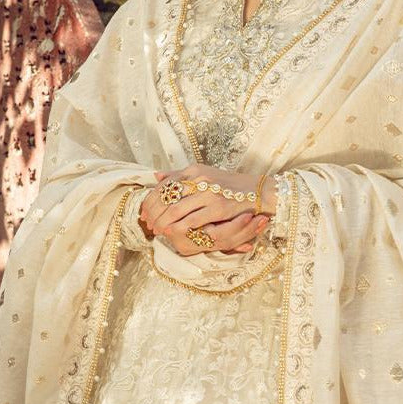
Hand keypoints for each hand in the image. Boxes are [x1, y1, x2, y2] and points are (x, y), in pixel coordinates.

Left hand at [139, 164, 273, 255]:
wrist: (257, 191)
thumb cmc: (229, 185)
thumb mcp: (204, 173)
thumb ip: (180, 175)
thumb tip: (157, 176)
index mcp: (193, 169)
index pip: (164, 184)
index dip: (151, 200)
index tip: (145, 213)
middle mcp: (199, 178)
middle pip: (166, 198)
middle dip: (154, 214)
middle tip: (149, 225)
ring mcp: (209, 192)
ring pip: (176, 210)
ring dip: (163, 223)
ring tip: (158, 231)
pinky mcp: (219, 207)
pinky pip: (192, 221)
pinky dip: (179, 228)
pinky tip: (173, 234)